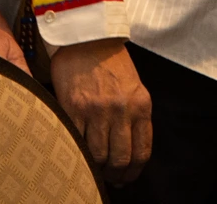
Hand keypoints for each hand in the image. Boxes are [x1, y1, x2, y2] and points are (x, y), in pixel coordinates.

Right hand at [50, 38, 152, 184]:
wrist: (88, 38)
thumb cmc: (111, 62)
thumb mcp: (134, 87)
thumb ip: (134, 116)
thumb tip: (129, 150)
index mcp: (141, 105)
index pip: (141, 151)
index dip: (133, 171)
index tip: (127, 178)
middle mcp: (121, 109)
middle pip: (120, 159)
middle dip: (115, 174)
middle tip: (109, 176)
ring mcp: (97, 110)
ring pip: (98, 156)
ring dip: (96, 167)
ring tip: (93, 166)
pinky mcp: (74, 108)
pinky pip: (77, 141)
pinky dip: (77, 152)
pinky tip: (78, 152)